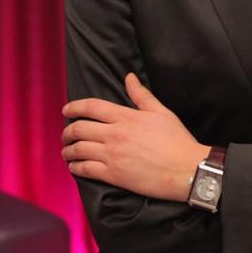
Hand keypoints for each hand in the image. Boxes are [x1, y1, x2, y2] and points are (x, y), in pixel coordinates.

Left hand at [61, 74, 209, 200]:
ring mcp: (113, 155)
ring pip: (78, 150)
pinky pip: (85, 170)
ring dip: (67, 150)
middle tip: (66, 134)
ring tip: (67, 151)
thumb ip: (141, 95)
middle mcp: (115, 134)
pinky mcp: (114, 175)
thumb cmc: (176, 140)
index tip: (66, 110)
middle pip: (79, 129)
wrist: (186, 168)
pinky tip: (74, 167)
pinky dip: (75, 168)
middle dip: (67, 131)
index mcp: (126, 117)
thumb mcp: (160, 112)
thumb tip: (129, 77)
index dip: (74, 107)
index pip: (92, 107)